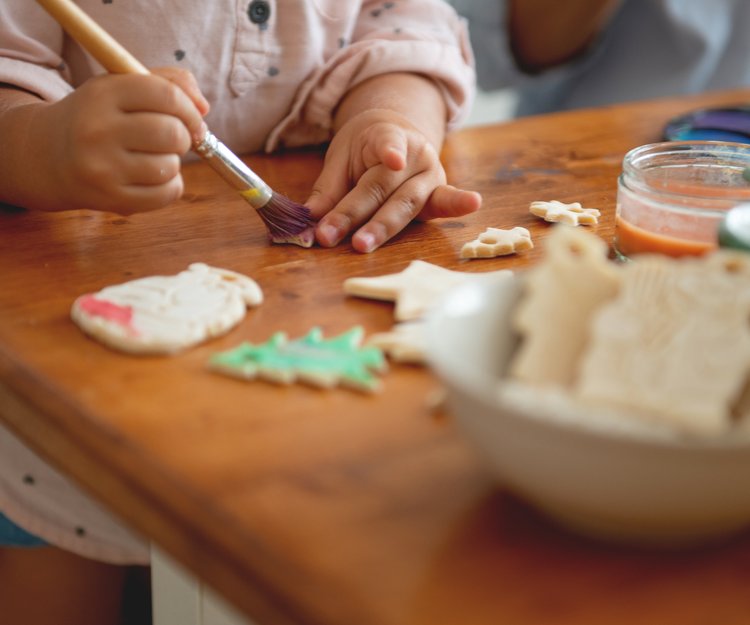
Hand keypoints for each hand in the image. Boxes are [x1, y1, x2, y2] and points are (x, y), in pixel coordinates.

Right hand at [30, 67, 207, 213]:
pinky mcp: (111, 199)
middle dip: (183, 136)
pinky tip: (154, 177)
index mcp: (102, 94)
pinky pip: (166, 194)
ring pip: (171, 166)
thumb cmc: (99, 118)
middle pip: (172, 133)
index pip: (166, 95)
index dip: (190, 108)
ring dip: (173, 162)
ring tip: (154, 157)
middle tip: (173, 138)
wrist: (50, 157)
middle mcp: (98, 130)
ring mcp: (102, 168)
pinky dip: (170, 186)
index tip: (192, 117)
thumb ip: (167, 82)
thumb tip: (203, 107)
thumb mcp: (121, 86)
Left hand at [305, 109, 480, 252]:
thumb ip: (329, 189)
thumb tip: (310, 220)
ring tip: (361, 244)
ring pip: (405, 204)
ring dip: (381, 227)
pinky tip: (473, 203)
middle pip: (382, 186)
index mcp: (389, 135)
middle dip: (354, 213)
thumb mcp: (342, 159)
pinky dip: (456, 205)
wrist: (396, 136)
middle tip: (329, 235)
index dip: (389, 151)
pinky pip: (443, 204)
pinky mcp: (437, 196)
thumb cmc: (365, 150)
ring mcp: (431, 175)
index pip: (387, 143)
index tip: (392, 159)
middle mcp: (416, 154)